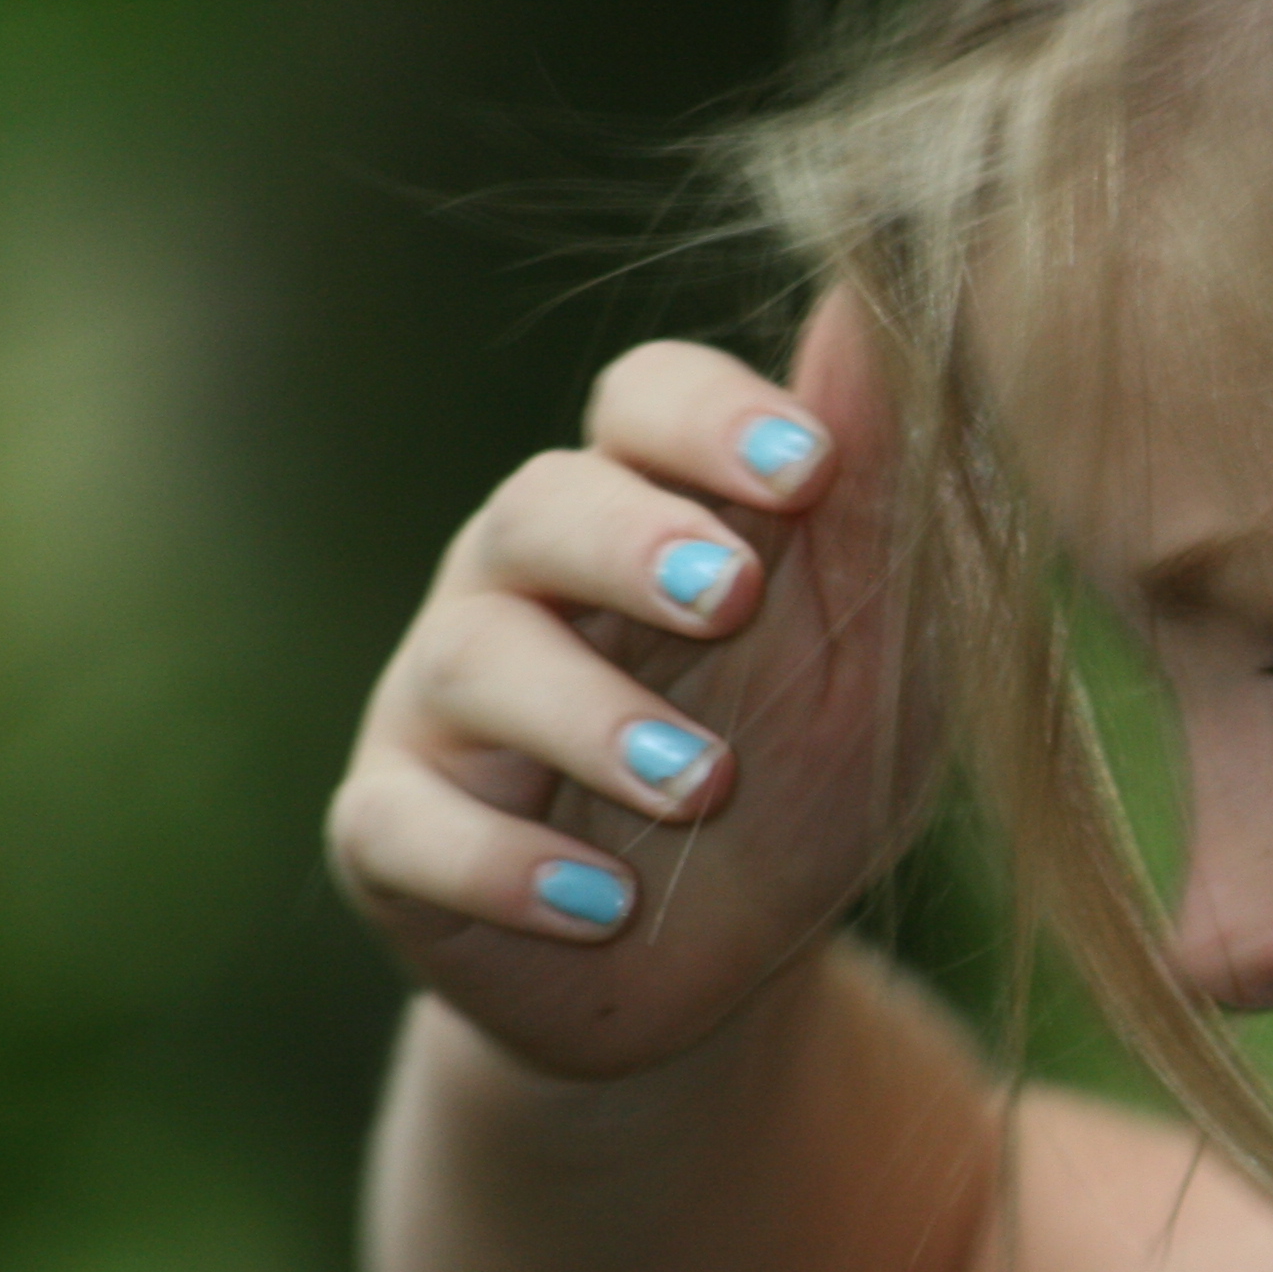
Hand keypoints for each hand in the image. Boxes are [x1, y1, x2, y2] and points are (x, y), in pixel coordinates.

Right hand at [327, 297, 932, 1082]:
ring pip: (467, 658)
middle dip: (628, 540)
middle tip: (729, 593)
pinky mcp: (390, 833)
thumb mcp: (879, 654)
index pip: (643, 402)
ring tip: (702, 784)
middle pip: (538, 506)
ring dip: (589, 716)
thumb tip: (881, 298)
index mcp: (649, 511)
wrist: (723, 973)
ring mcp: (444, 708)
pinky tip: (599, 901)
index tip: (809, 467)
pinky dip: (501, 865)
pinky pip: (406, 828)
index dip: (710, 417)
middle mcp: (525, 583)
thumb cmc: (802, 776)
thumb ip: (879, 494)